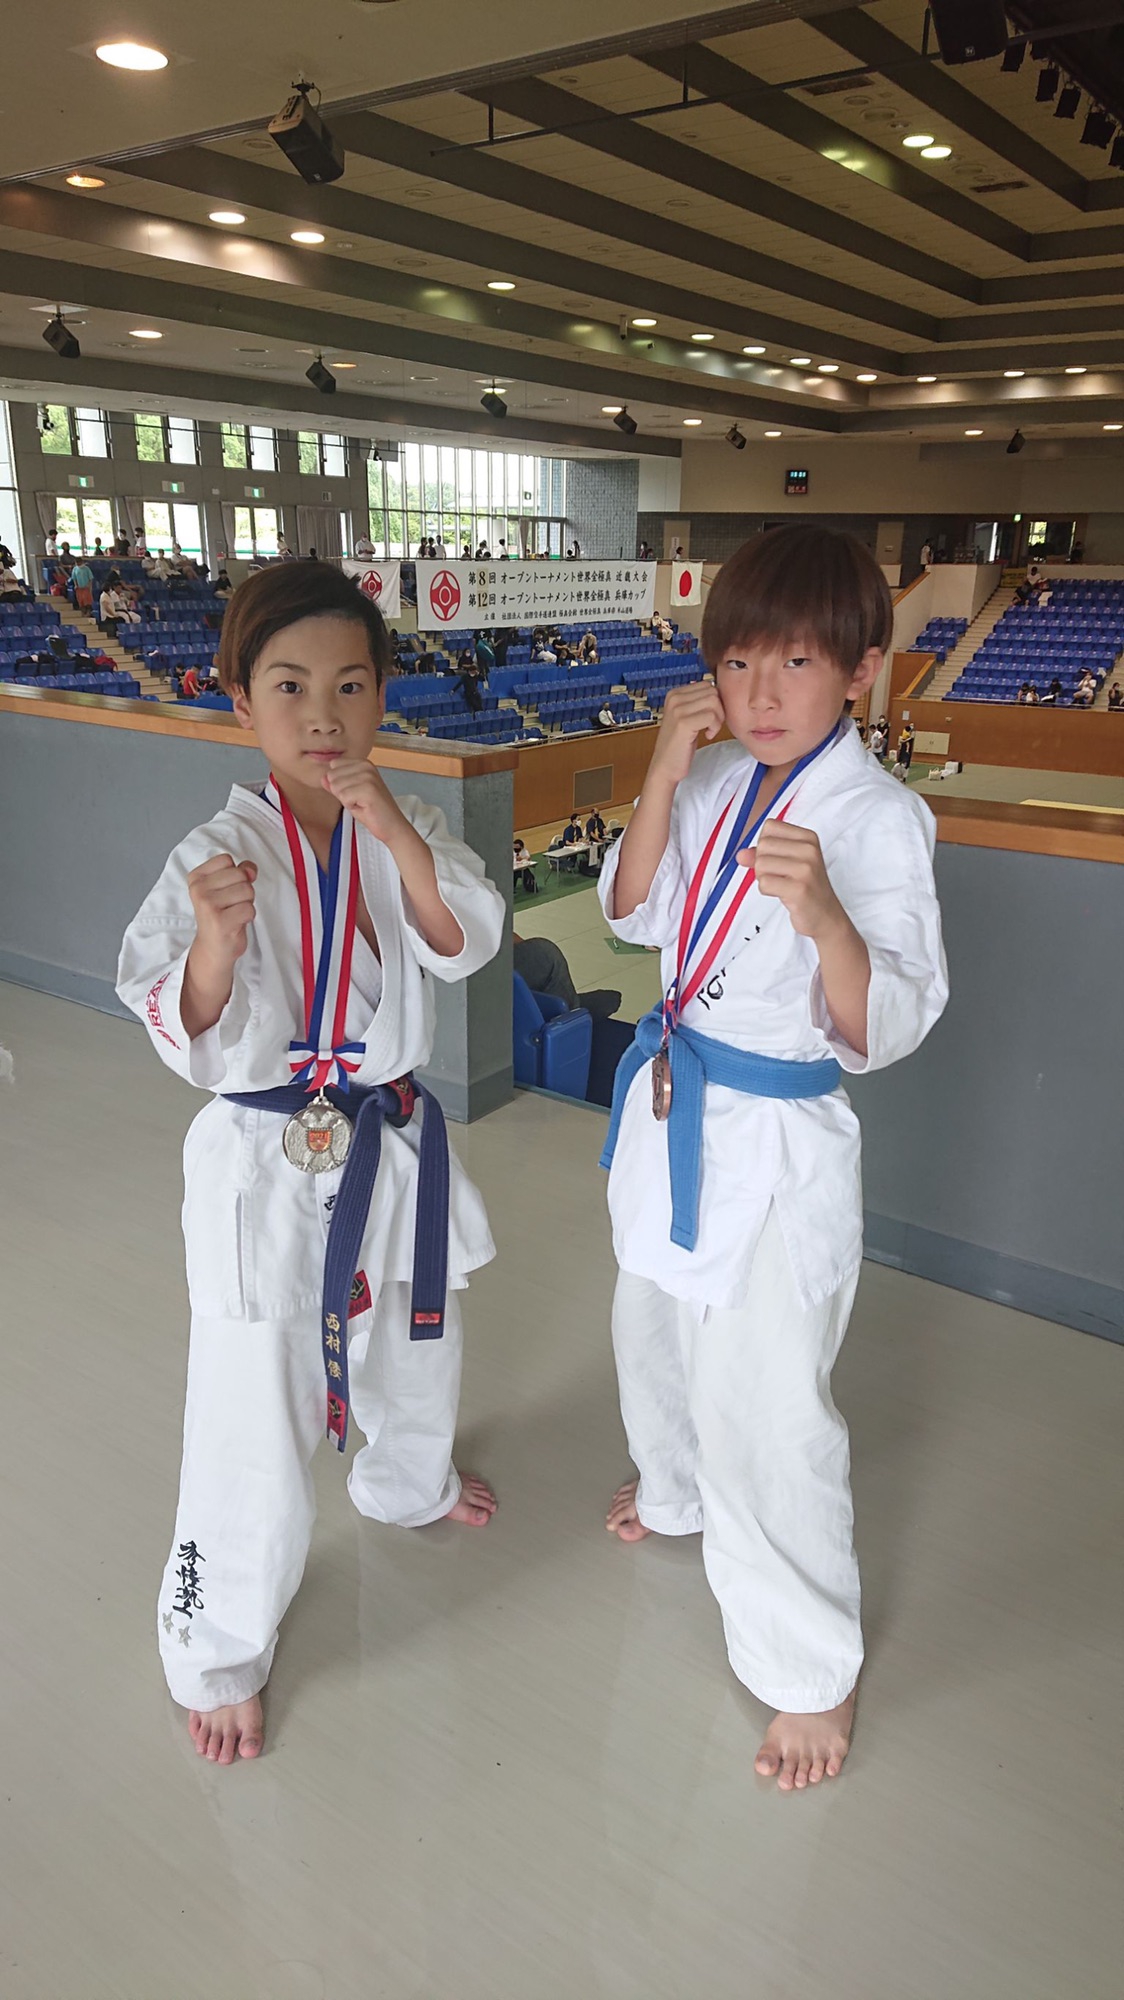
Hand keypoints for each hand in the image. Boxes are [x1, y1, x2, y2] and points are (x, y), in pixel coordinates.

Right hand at [187, 853, 256, 964]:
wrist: (213, 947)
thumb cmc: (221, 914)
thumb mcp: (227, 887)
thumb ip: (240, 871)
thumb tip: (250, 870)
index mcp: (196, 877)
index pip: (226, 860)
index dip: (235, 874)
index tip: (225, 890)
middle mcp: (198, 889)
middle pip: (240, 874)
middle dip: (243, 890)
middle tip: (231, 905)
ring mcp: (208, 905)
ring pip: (247, 890)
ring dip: (246, 903)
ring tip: (233, 913)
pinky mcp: (220, 921)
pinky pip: (249, 909)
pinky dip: (248, 917)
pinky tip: (235, 923)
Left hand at [322, 758, 406, 843]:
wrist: (392, 826)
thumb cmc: (373, 811)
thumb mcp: (349, 794)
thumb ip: (335, 784)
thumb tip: (322, 777)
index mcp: (363, 763)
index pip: (333, 766)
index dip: (339, 784)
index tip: (355, 792)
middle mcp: (366, 766)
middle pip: (332, 776)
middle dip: (341, 793)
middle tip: (359, 799)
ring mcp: (368, 776)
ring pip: (336, 787)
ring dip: (346, 800)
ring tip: (362, 803)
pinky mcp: (368, 789)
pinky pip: (343, 797)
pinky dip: (351, 806)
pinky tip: (364, 807)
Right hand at [648, 678, 724, 787]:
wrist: (665, 766)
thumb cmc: (678, 744)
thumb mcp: (686, 716)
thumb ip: (696, 701)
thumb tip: (714, 687)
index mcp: (674, 694)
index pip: (707, 685)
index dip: (715, 702)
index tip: (709, 717)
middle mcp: (674, 698)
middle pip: (712, 692)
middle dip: (719, 709)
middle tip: (712, 725)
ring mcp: (678, 710)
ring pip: (714, 702)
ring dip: (718, 719)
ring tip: (709, 730)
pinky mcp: (683, 723)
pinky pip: (712, 716)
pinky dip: (715, 727)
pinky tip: (707, 736)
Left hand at [739, 822, 843, 940]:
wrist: (825, 915)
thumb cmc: (806, 887)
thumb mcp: (787, 863)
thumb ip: (763, 854)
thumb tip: (741, 855)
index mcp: (808, 838)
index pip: (770, 826)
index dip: (765, 844)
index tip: (778, 859)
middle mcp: (809, 850)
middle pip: (763, 845)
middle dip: (762, 863)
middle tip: (779, 875)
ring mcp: (806, 869)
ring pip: (761, 864)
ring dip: (764, 878)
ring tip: (781, 884)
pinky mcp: (799, 888)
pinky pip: (764, 883)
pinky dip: (766, 890)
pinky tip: (782, 893)